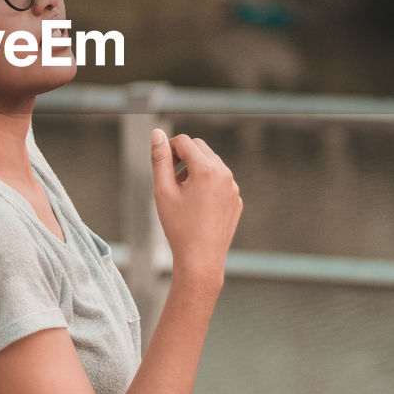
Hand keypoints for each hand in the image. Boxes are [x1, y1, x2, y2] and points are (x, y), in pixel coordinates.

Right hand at [150, 130, 242, 292]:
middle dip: (183, 156)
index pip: (184, 141)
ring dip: (195, 169)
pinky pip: (221, 181)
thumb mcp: (163, 190)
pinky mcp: (236, 200)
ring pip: (211, 164)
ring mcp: (233, 187)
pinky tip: (196, 206)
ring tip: (182, 193)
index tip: (161, 167)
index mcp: (206, 169)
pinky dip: (207, 184)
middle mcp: (225, 173)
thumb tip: (157, 133)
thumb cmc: (178, 226)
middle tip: (170, 178)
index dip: (169, 149)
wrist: (201, 260)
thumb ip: (160, 158)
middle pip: (200, 148)